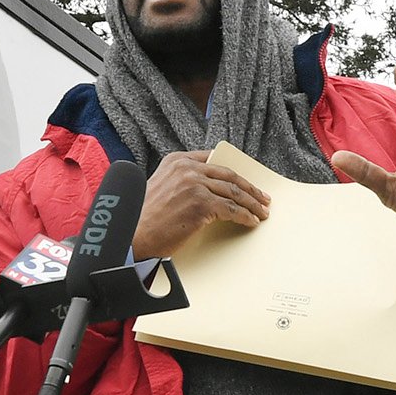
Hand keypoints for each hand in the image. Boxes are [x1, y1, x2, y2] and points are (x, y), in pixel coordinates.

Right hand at [128, 150, 270, 259]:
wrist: (133, 234)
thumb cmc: (143, 218)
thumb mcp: (160, 187)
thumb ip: (181, 181)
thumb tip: (209, 190)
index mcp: (176, 161)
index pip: (214, 161)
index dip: (234, 173)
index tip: (245, 182)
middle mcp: (186, 168)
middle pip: (228, 176)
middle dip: (249, 188)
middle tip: (262, 198)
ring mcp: (194, 184)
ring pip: (234, 192)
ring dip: (252, 204)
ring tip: (261, 212)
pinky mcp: (201, 203)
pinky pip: (231, 209)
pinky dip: (245, 216)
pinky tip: (250, 222)